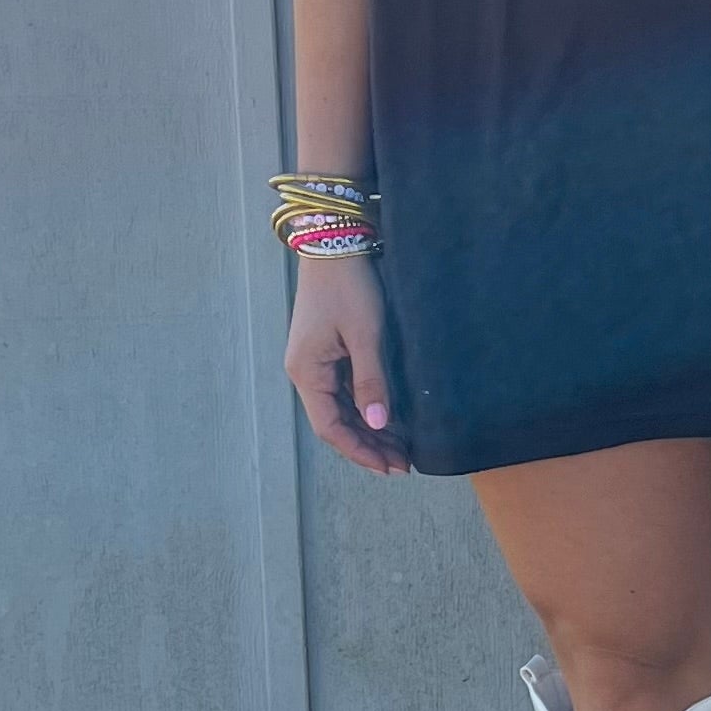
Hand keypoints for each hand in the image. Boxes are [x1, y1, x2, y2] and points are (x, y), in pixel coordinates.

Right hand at [285, 252, 409, 472]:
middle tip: (403, 463)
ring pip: (342, 408)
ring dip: (369, 429)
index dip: (359, 451)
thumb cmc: (348, 286)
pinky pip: (346, 390)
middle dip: (368, 445)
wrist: (335, 242)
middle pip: (336, 422)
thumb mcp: (365, 335)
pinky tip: (390, 419)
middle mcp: (307, 372)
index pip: (330, 428)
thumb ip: (371, 381)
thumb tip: (378, 423)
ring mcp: (317, 362)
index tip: (389, 467)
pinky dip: (367, 407)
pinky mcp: (329, 351)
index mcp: (307, 373)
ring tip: (401, 448)